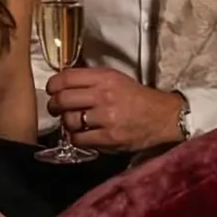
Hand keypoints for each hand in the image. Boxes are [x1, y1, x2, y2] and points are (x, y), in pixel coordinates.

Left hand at [45, 69, 183, 152]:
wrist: (164, 117)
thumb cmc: (138, 97)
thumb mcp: (116, 79)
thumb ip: (91, 80)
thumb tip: (63, 84)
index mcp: (105, 77)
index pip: (66, 78)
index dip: (53, 85)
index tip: (51, 90)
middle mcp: (103, 95)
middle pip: (63, 99)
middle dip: (54, 106)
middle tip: (56, 109)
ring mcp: (106, 118)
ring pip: (69, 121)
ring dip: (67, 123)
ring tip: (73, 122)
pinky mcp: (109, 138)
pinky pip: (79, 139)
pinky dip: (76, 138)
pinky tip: (83, 135)